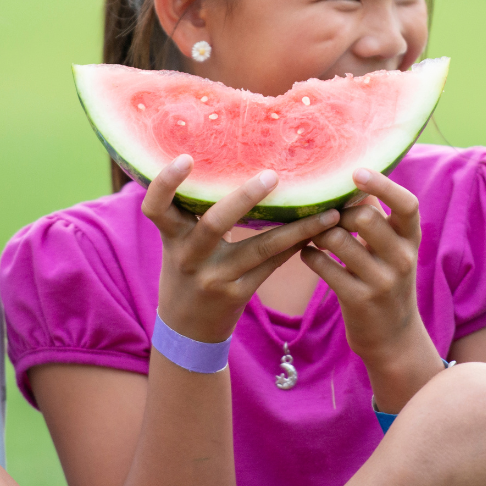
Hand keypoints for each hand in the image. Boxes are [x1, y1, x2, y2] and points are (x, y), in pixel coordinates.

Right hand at [143, 155, 340, 342]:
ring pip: (260, 248)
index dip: (166, 182)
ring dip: (298, 228)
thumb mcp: (179, 241)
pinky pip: (272, 264)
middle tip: (272, 175)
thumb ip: (194, 209)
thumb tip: (229, 156)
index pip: (156, 208)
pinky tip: (320, 231)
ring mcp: (215, 278)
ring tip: (329, 211)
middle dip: (245, 198)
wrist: (187, 329)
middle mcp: (190, 257)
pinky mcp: (238, 293)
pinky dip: (296, 245)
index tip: (186, 157)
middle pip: (215, 223)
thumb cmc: (187, 269)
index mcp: (172, 236)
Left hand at [300, 168, 440, 412]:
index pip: (407, 204)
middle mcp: (402, 258)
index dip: (383, 185)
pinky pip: (324, 266)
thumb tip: (352, 180)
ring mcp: (382, 281)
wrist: (393, 338)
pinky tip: (308, 256)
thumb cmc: (386, 280)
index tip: (357, 171)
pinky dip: (310, 256)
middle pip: (365, 217)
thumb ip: (378, 218)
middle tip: (327, 218)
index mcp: (411, 239)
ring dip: (319, 233)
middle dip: (338, 213)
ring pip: (339, 240)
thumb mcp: (392, 250)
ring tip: (314, 235)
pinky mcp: (359, 300)